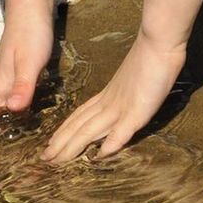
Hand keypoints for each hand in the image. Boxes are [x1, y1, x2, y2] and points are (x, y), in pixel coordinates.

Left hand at [40, 28, 186, 163]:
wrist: (158, 41)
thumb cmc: (147, 59)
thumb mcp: (130, 83)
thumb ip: (122, 99)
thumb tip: (114, 114)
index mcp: (106, 96)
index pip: (79, 117)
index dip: (64, 132)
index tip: (50, 144)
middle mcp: (109, 103)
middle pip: (79, 125)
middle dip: (60, 143)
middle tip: (44, 158)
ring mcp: (122, 107)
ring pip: (91, 130)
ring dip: (73, 146)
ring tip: (57, 160)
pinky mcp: (137, 110)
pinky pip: (121, 130)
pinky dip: (109, 144)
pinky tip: (98, 156)